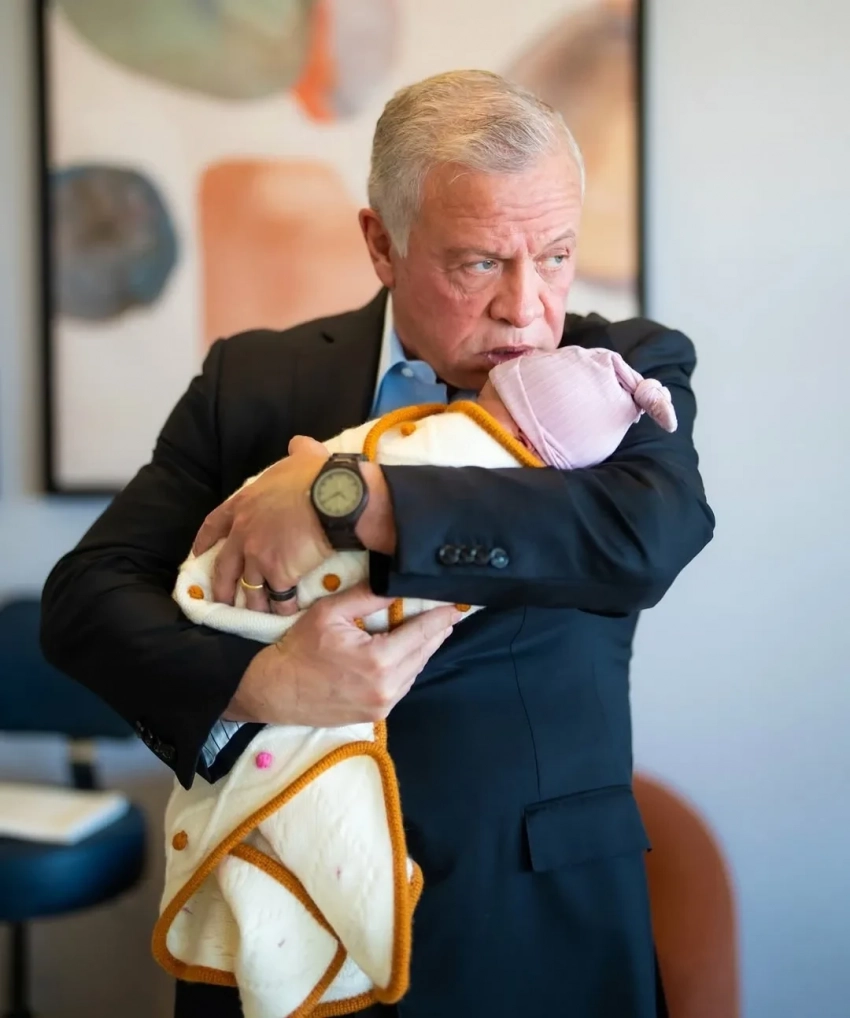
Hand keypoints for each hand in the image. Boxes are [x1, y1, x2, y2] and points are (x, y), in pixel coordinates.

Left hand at [193, 436, 330, 615]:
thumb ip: (296, 451)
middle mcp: (244, 533)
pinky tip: (287, 614)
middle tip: (220, 600)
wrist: (333, 499)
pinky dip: (282, 608)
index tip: (198, 553)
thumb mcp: (303, 456)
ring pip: (248, 588)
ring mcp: (258, 556)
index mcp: (244, 504)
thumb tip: (298, 443)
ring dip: (251, 604)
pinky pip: (278, 597)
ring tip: (254, 616)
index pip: (214, 524)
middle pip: (225, 566)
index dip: (205, 540)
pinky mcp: (278, 574)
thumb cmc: (317, 475)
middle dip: (221, 586)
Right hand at [224, 584, 464, 725]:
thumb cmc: (298, 648)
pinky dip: (407, 665)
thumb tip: (396, 582)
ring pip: (416, 669)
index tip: (457, 604)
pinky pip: (403, 684)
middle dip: (437, 630)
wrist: (274, 690)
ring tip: (429, 627)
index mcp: (380, 660)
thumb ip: (367, 596)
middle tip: (448, 612)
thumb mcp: (330, 612)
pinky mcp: (376, 714)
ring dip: (423, 648)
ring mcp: (384, 704)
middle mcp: (388, 686)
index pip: (423, 632)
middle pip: (425, 651)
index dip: (442, 616)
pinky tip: (405, 650)